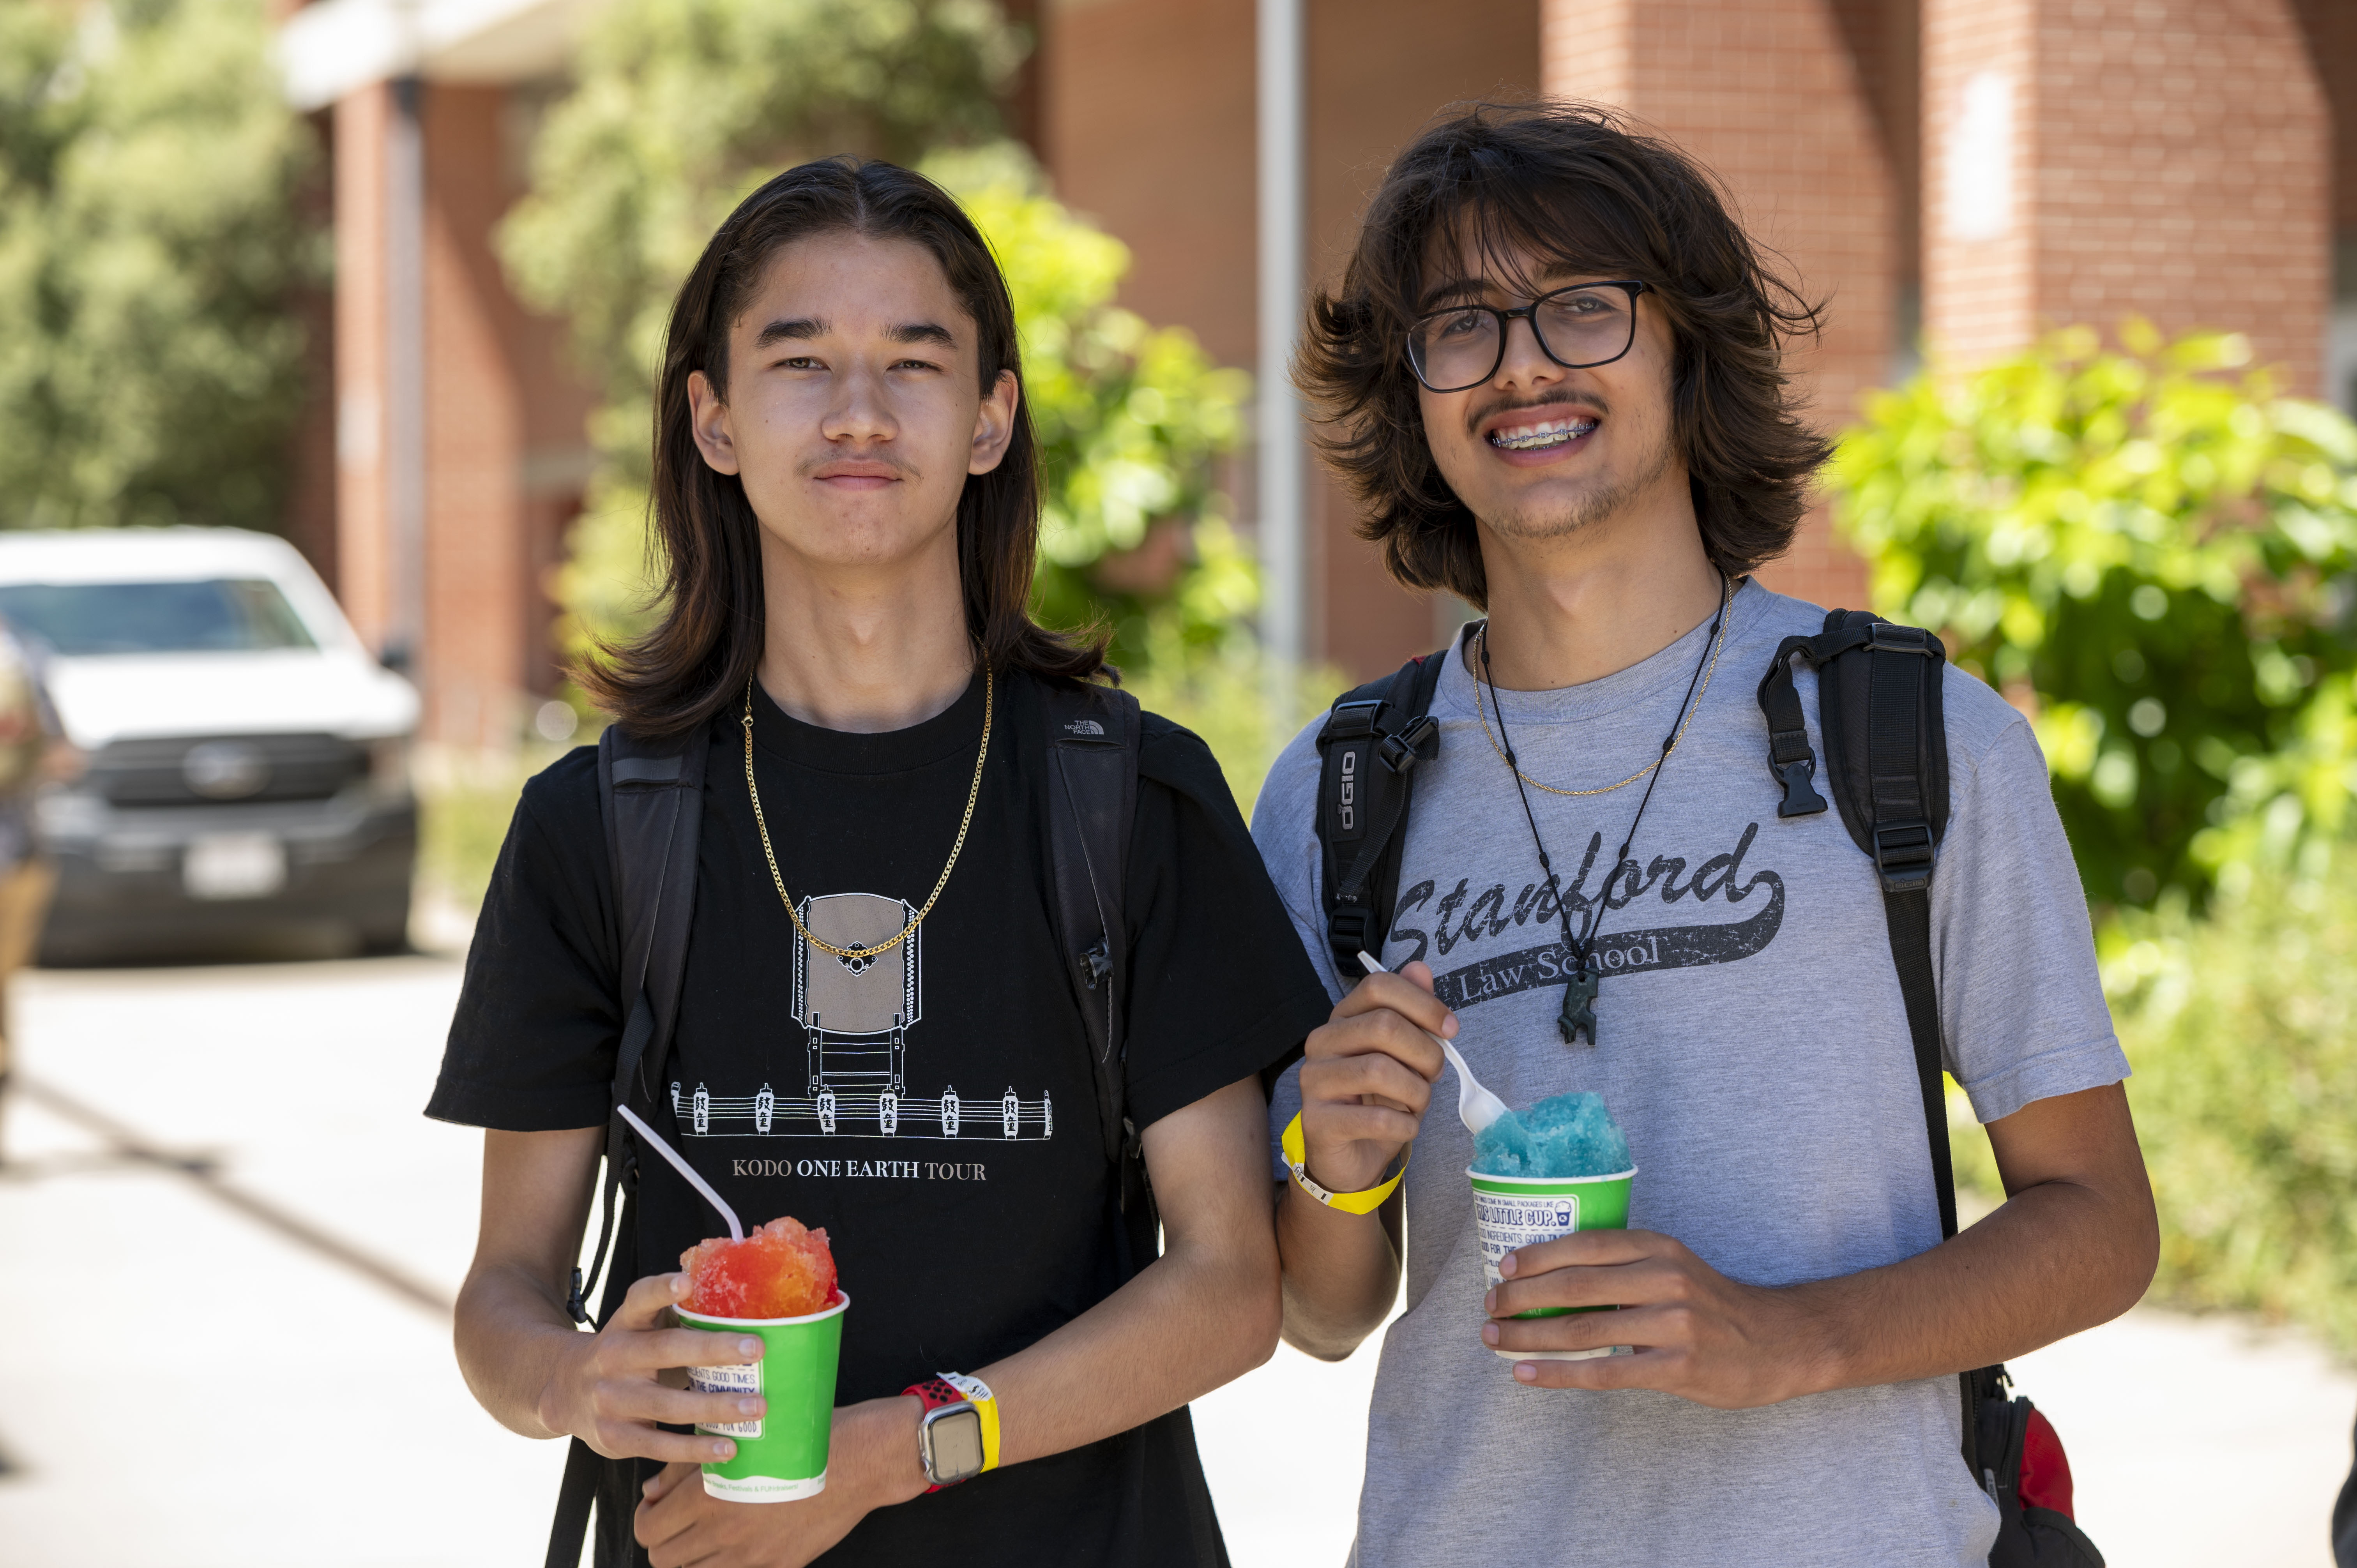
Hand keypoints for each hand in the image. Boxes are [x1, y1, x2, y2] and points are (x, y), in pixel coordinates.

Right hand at [536, 1271, 768, 1463]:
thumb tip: (741, 1307)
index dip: (661, 1290)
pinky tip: (728, 1448)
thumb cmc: (624, 1355)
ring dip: (715, 1407)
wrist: (564, 1394)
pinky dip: (696, 1449)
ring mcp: (611, 1400)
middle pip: (665, 1350)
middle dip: (713, 1349)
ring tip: (757, 1406)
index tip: (687, 1283)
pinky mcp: (615, 1438)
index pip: (640, 1299)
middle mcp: (613, 1357)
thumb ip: (674, 1316)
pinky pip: (660, 1446)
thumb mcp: (637, 1328)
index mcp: (624, 1324)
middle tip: (757, 1348)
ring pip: (667, 1405)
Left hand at [635, 1396, 928, 1567]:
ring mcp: (750, 1557)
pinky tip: (734, 1548)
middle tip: (677, 1521)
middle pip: (662, 1557)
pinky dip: (723, 1566)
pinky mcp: (778, 1567)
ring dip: (689, 1558)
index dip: (647, 1516)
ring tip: (703, 1536)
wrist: (860, 1460)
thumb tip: (652, 1490)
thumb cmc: (801, 1436)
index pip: (648, 1527)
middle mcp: (722, 1533)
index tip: (658, 1506)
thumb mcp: (738, 1438)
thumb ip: (686, 1466)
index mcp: (707, 1496)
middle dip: (663, 1539)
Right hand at [1295, 961, 1451, 1196]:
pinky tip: (1404, 1127)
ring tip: (1417, 1104)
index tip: (1450, 1029)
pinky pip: (1376, 1118)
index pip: (1379, 986)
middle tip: (1434, 1074)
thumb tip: (1420, 969)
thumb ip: (1412, 1013)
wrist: (1350, 1158)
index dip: (1423, 1003)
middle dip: (1425, 1053)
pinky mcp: (1317, 1121)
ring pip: (1380, 1070)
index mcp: (1343, 1018)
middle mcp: (1321, 1042)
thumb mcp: (1403, 1055)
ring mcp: (1314, 1081)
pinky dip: (1405, 1125)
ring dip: (1417, 1092)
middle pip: (1384, 1025)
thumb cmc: (1379, 1101)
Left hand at [1481, 1230, 1833, 1407]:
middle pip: (1575, 1285)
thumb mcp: (1673, 1267)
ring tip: (1495, 1340)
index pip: (1585, 1244)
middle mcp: (1664, 1279)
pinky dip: (1558, 1373)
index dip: (1538, 1255)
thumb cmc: (1711, 1305)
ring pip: (1583, 1328)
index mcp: (1658, 1248)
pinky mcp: (1677, 1367)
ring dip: (1530, 1336)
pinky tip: (1527, 1374)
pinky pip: (1604, 1371)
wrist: (1776, 1342)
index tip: (1502, 1268)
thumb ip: (1624, 1267)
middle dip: (1522, 1297)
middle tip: (1489, 1307)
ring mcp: (1673, 1324)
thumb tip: (1550, 1277)